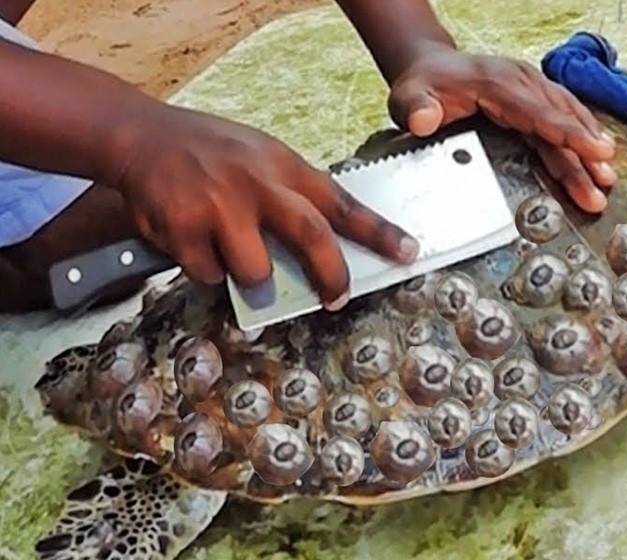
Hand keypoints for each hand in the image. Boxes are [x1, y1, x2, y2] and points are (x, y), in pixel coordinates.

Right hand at [105, 106, 419, 308]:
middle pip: (312, 238)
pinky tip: (194, 242)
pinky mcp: (184, 226)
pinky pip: (209, 273)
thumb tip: (324, 250)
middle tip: (336, 298)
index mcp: (285, 167)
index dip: (379, 232)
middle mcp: (259, 184)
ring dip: (251, 279)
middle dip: (331, 276)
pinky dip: (206, 270)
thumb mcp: (261, 157)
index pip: (343, 203)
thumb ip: (291, 196)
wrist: (139, 135)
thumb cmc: (210, 151)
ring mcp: (221, 205)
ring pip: (256, 271)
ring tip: (233, 257)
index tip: (408, 252)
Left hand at [387, 42, 616, 212]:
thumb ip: (415, 108)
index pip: (540, 112)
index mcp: (497, 83)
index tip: (596, 151)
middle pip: (560, 118)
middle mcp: (521, 83)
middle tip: (604, 179)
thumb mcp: (408, 96)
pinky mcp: (533, 99)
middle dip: (585, 150)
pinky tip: (596, 157)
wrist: (430, 68)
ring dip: (588, 146)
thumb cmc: (423, 86)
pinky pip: (563, 117)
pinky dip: (582, 136)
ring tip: (606, 177)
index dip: (569, 133)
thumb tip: (424, 120)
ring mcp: (530, 89)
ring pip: (567, 117)